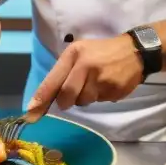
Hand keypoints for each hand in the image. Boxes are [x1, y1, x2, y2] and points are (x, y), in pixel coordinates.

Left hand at [26, 35, 142, 118]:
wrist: (134, 51)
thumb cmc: (101, 51)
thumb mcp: (79, 52)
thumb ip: (64, 71)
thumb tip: (47, 98)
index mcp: (74, 54)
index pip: (53, 80)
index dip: (41, 99)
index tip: (30, 113)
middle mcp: (86, 66)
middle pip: (67, 96)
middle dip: (66, 101)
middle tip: (72, 96)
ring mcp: (101, 79)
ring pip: (83, 101)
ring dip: (85, 97)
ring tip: (94, 83)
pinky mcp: (114, 90)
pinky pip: (99, 101)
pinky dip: (100, 96)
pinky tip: (106, 84)